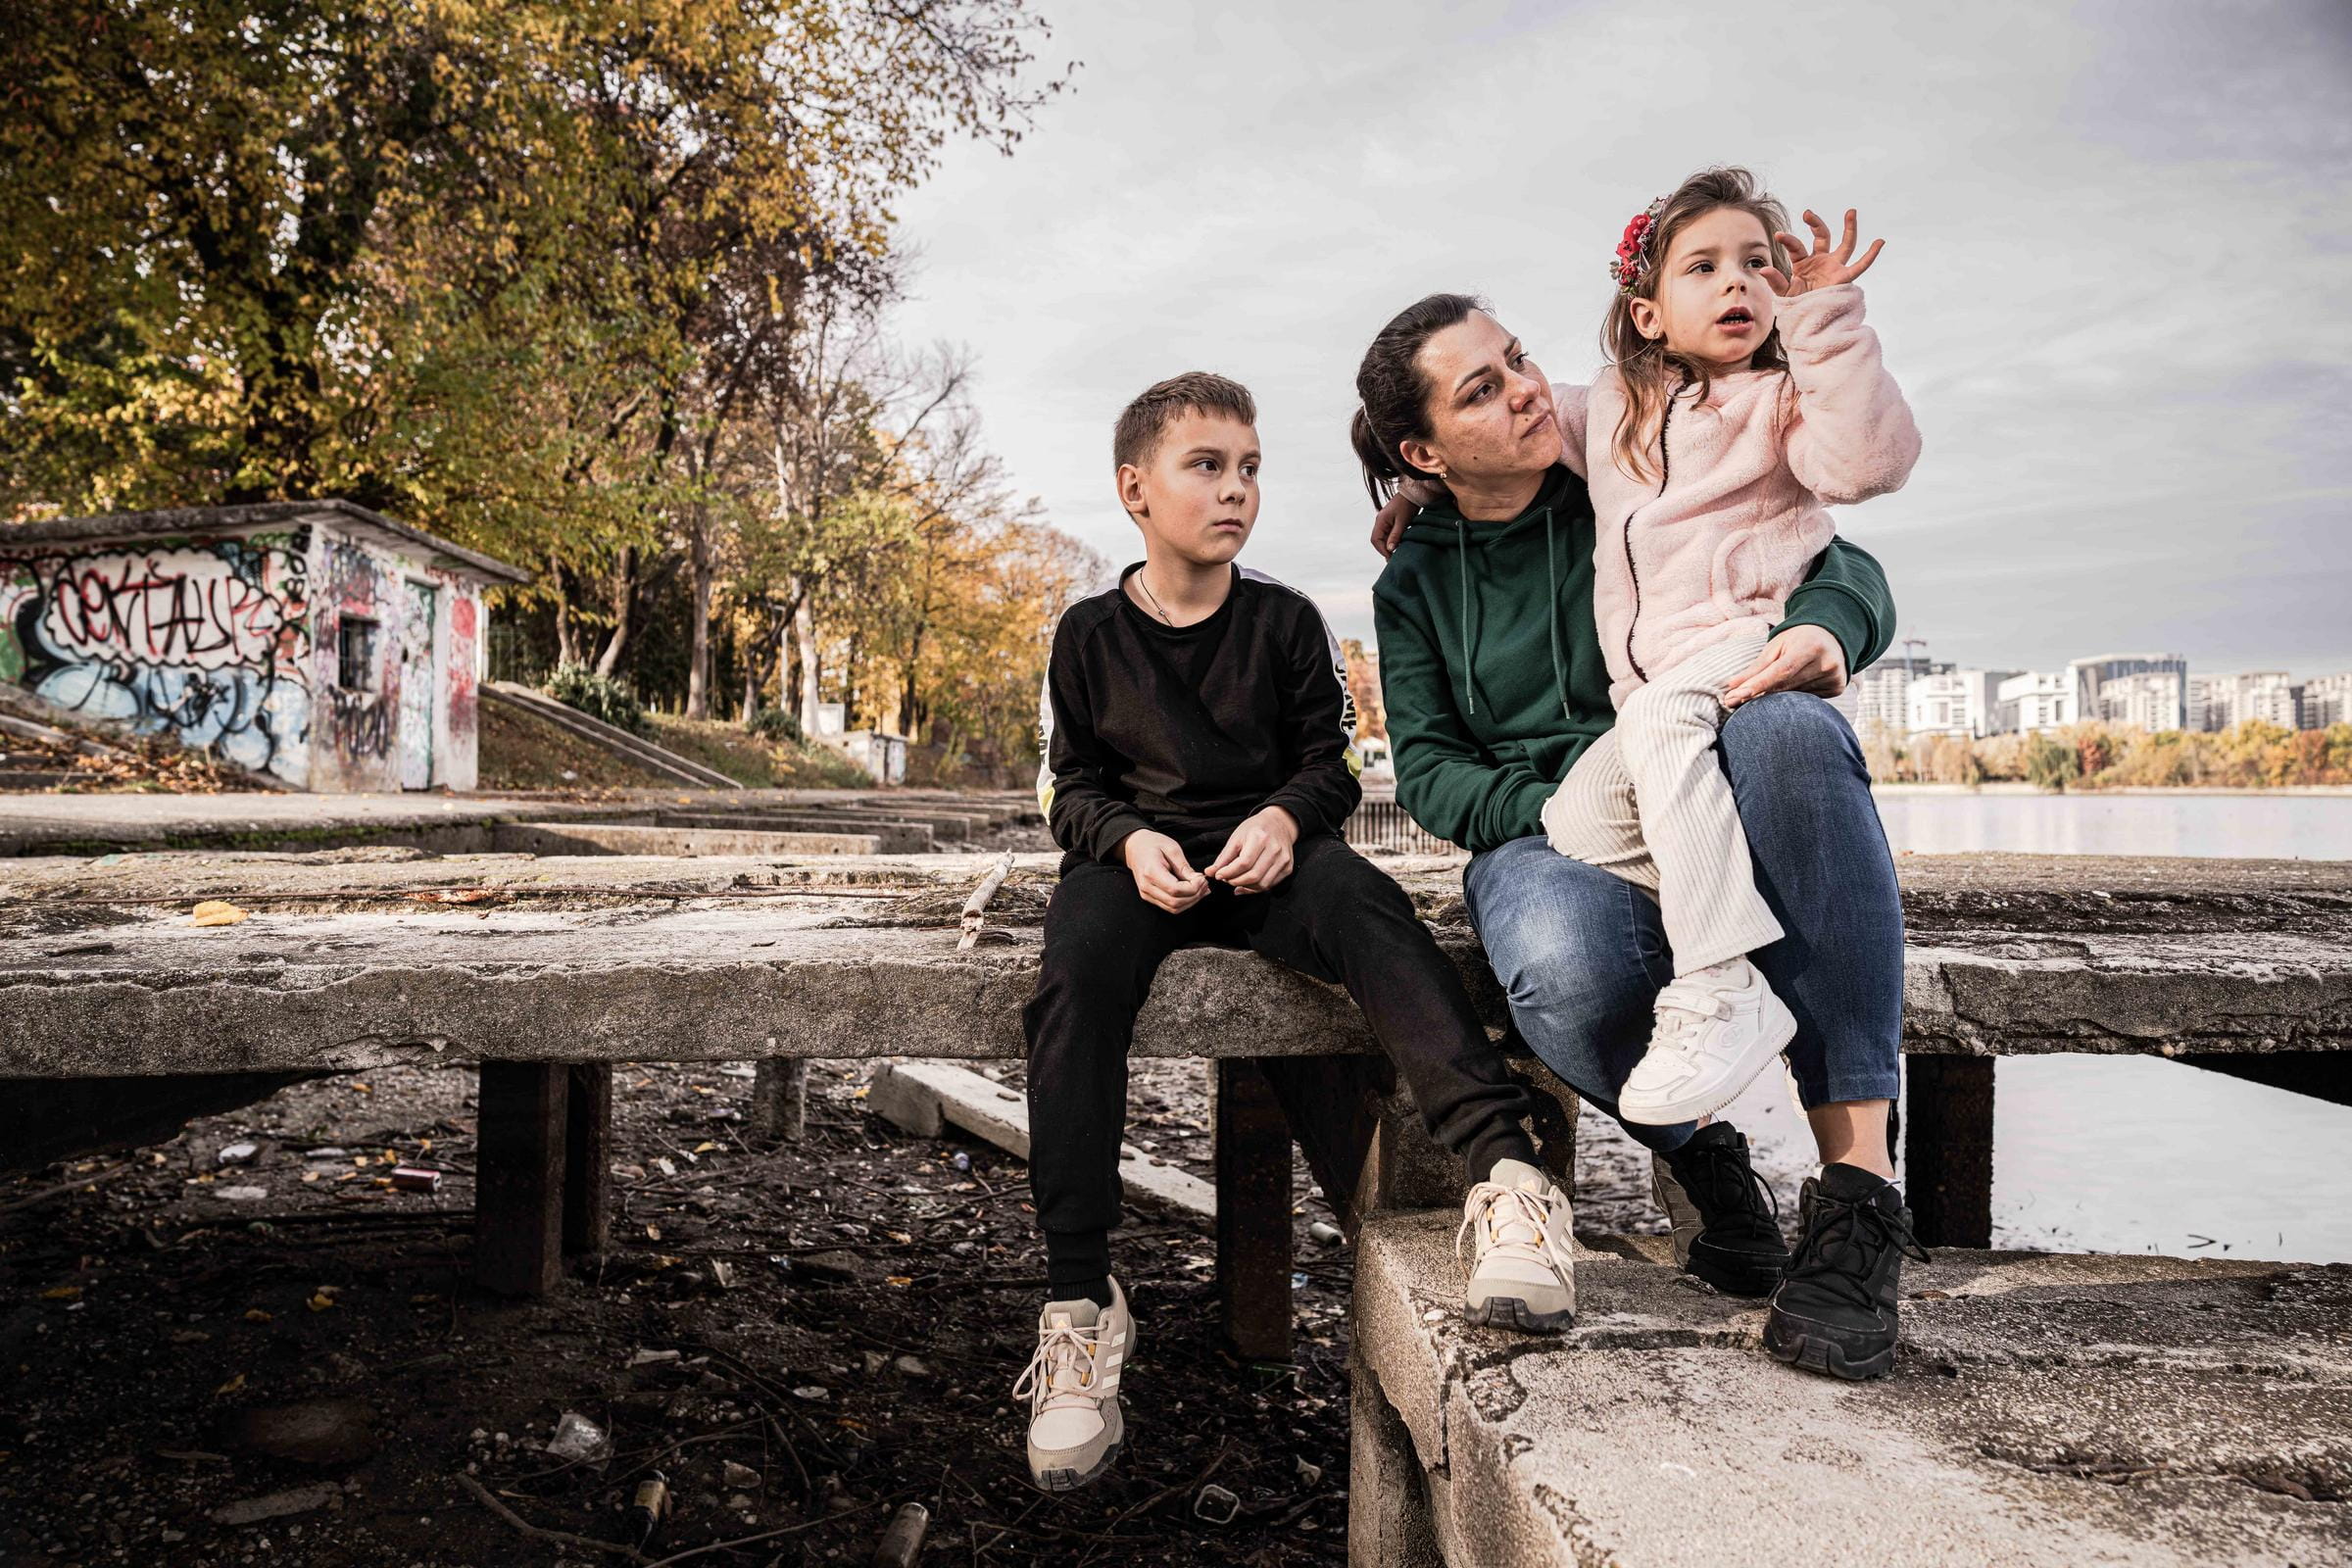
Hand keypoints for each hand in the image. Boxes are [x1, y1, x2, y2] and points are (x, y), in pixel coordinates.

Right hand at [1122, 830, 1208, 912]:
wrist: (1134, 847)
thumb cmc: (1153, 844)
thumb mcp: (1172, 848)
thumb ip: (1184, 867)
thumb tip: (1198, 880)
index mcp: (1151, 872)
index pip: (1175, 890)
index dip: (1193, 888)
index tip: (1203, 878)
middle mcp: (1146, 887)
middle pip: (1175, 902)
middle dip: (1195, 896)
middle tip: (1205, 884)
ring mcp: (1147, 894)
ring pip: (1174, 908)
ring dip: (1191, 901)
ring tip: (1202, 889)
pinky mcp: (1149, 897)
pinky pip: (1169, 906)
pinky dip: (1184, 903)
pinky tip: (1194, 893)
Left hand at [1205, 806, 1298, 894]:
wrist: (1279, 823)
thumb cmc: (1255, 829)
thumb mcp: (1236, 838)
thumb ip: (1224, 857)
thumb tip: (1210, 873)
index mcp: (1260, 838)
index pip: (1244, 863)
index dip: (1229, 872)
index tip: (1218, 875)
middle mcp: (1275, 849)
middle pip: (1253, 876)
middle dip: (1235, 881)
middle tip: (1226, 879)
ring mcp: (1284, 860)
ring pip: (1263, 884)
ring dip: (1246, 887)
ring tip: (1236, 881)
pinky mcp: (1288, 868)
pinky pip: (1270, 885)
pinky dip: (1256, 888)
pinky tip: (1247, 884)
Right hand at [1369, 479, 1444, 557]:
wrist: (1413, 493)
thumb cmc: (1407, 505)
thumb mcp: (1402, 522)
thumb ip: (1395, 535)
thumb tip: (1390, 549)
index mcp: (1380, 521)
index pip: (1375, 540)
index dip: (1382, 550)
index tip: (1391, 557)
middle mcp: (1380, 522)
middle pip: (1378, 540)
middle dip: (1385, 550)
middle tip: (1394, 559)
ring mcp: (1385, 522)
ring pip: (1384, 538)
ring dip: (1390, 546)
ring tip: (1398, 554)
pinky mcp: (1392, 522)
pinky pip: (1389, 534)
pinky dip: (1393, 541)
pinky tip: (1400, 545)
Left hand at [1723, 625, 1848, 706]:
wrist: (1831, 635)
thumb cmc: (1797, 639)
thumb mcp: (1776, 647)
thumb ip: (1756, 668)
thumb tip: (1732, 686)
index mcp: (1810, 646)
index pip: (1780, 670)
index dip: (1758, 685)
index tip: (1737, 697)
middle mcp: (1826, 662)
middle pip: (1786, 686)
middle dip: (1759, 694)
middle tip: (1733, 701)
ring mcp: (1834, 676)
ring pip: (1795, 695)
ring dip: (1777, 697)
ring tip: (1768, 690)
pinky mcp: (1837, 687)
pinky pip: (1808, 699)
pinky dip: (1795, 697)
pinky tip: (1796, 685)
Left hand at [1763, 208, 1883, 296]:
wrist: (1806, 320)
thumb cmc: (1795, 305)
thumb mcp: (1783, 293)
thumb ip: (1775, 281)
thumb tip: (1763, 269)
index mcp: (1802, 262)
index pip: (1796, 246)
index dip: (1788, 240)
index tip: (1779, 235)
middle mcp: (1819, 260)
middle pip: (1822, 236)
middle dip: (1816, 223)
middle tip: (1807, 213)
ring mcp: (1833, 267)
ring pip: (1845, 244)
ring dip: (1849, 228)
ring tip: (1851, 211)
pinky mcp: (1843, 278)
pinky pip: (1860, 266)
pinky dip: (1871, 255)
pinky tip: (1880, 241)